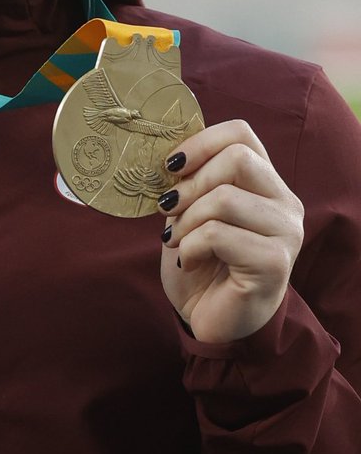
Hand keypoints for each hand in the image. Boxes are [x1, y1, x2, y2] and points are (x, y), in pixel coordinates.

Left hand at [158, 120, 303, 342]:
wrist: (211, 320)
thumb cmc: (202, 263)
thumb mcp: (191, 212)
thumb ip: (190, 181)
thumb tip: (166, 155)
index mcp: (266, 183)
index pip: (241, 133)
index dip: (200, 142)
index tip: (170, 166)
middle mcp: (285, 204)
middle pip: (237, 158)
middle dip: (190, 183)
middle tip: (169, 209)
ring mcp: (286, 234)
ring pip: (225, 198)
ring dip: (186, 220)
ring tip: (178, 241)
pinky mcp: (274, 264)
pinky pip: (218, 234)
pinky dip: (191, 246)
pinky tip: (191, 261)